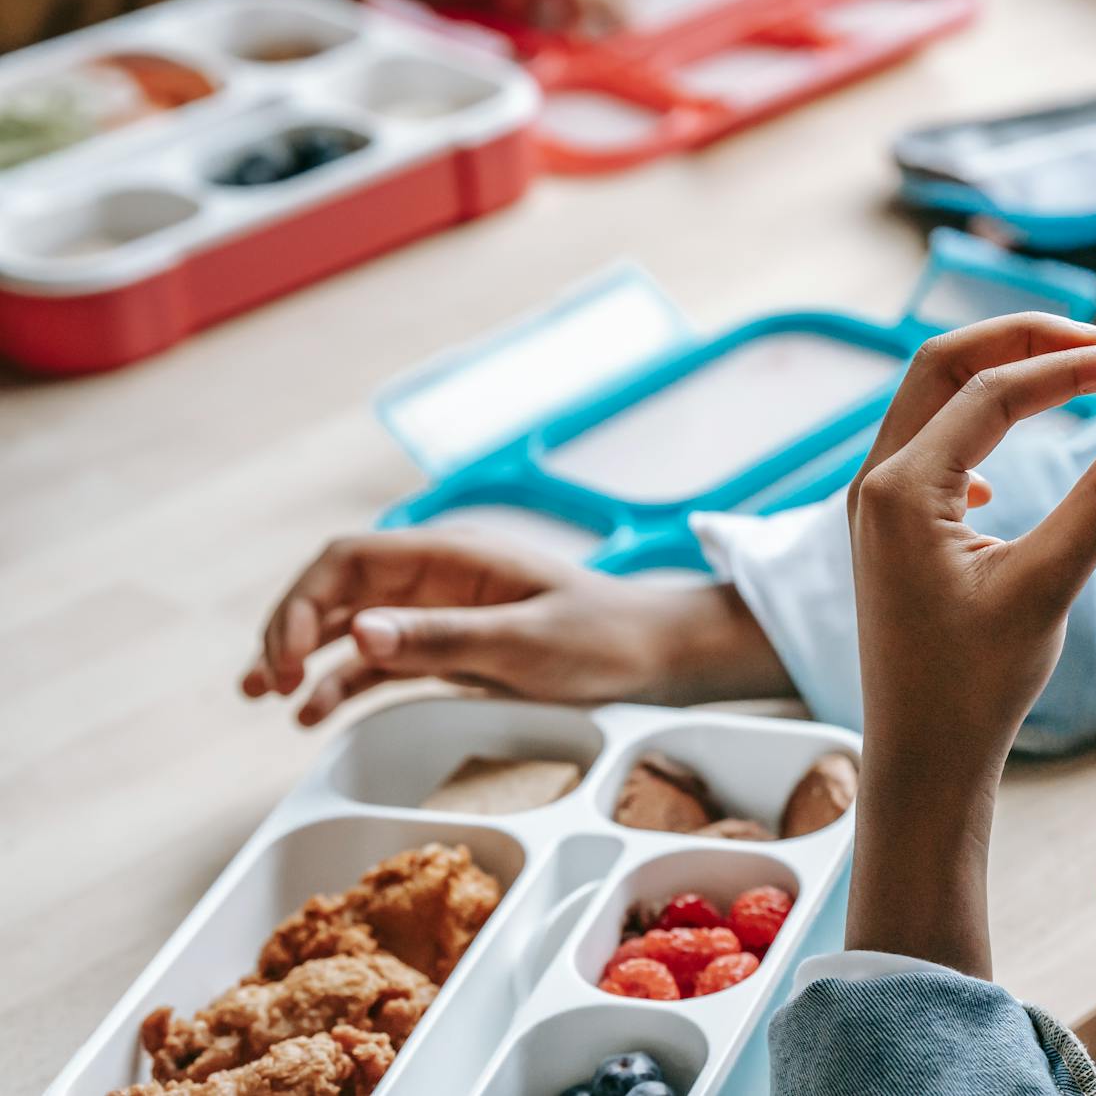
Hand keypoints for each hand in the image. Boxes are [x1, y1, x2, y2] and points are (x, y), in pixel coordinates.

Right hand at [240, 530, 788, 725]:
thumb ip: (442, 637)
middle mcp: (438, 576)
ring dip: (303, 654)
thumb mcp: (524, 644)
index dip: (302, 601)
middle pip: (338, 588)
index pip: (348, 559)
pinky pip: (382, 661)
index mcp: (452, 555)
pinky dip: (343, 682)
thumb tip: (359, 632)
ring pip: (351, 624)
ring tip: (264, 696)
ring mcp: (441, 612)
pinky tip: (312, 713)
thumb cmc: (603, 640)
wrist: (658, 656)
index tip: (286, 656)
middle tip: (266, 682)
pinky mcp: (451, 648)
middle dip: (290, 628)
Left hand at [842, 314, 1095, 974]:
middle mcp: (875, 482)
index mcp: (902, 489)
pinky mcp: (888, 529)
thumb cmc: (973, 687)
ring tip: (1070, 377)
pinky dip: (974, 425)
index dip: (1068, 366)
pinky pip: (927, 444)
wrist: (919, 760)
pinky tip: (1005, 474)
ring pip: (931, 400)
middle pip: (942, 365)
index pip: (991, 389)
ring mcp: (875, 504)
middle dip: (1019, 341)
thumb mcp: (1046, 588)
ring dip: (997, 377)